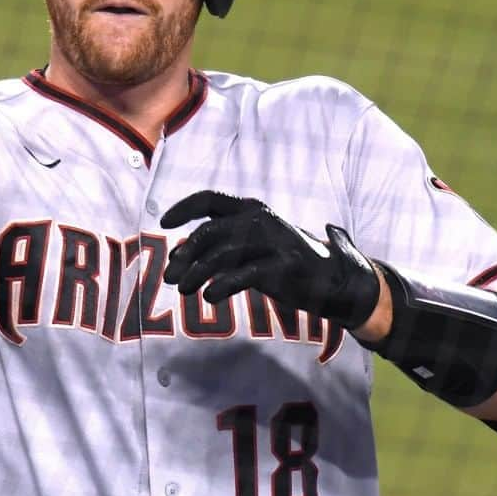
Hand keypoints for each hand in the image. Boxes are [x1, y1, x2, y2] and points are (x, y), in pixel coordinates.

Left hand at [161, 190, 381, 330]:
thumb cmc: (281, 261)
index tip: (164, 223)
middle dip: (186, 254)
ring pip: (223, 254)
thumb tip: (176, 256)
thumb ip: (217, 247)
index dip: (185, 208)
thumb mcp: (248, 249)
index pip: (210, 199)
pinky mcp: (284, 267)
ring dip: (198, 273)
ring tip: (185, 291)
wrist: (332, 279)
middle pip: (210, 231)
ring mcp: (274, 242)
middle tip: (170, 276)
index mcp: (251, 209)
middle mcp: (261, 220)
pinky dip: (223, 285)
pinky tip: (211, 296)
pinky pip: (245, 275)